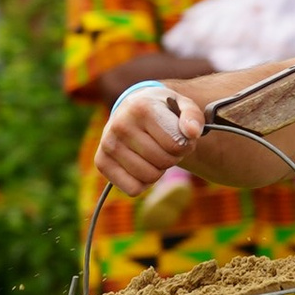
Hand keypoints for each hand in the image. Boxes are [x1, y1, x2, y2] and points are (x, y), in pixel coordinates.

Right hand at [96, 78, 205, 192]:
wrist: (132, 109)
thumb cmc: (162, 110)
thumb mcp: (182, 105)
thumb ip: (193, 116)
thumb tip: (192, 132)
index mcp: (141, 108)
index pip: (176, 145)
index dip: (186, 145)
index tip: (181, 136)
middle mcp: (120, 125)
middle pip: (163, 162)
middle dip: (173, 157)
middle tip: (167, 145)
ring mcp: (108, 145)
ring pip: (149, 177)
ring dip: (159, 170)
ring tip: (154, 153)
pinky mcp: (101, 162)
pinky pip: (133, 189)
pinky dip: (143, 183)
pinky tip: (141, 165)